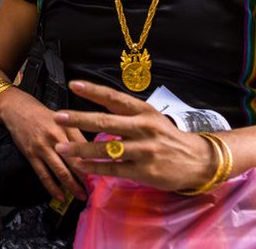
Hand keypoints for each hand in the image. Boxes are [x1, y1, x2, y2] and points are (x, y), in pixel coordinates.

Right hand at [0, 88, 87, 200]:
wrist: (18, 109)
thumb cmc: (43, 116)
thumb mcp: (63, 119)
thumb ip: (76, 135)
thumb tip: (91, 154)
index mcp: (68, 126)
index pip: (85, 147)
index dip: (94, 162)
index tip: (101, 174)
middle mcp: (56, 137)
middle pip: (74, 161)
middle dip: (85, 178)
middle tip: (93, 190)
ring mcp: (43, 147)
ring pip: (60, 171)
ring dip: (72, 186)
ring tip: (80, 196)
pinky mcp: (31, 155)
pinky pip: (44, 175)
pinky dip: (53, 188)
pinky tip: (61, 196)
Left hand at [53, 80, 214, 191]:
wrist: (197, 161)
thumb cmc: (167, 137)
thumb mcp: (151, 117)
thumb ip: (125, 112)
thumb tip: (99, 103)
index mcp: (143, 111)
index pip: (114, 98)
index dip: (93, 91)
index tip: (73, 85)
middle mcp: (143, 127)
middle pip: (105, 122)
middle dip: (79, 119)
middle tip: (58, 116)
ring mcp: (143, 150)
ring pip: (106, 148)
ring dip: (81, 148)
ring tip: (62, 147)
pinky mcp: (144, 171)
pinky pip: (113, 169)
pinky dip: (95, 168)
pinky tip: (80, 166)